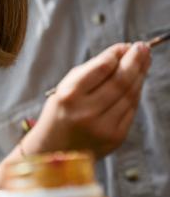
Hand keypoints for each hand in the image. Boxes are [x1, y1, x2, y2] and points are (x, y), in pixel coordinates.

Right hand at [26, 42, 150, 158]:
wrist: (53, 151)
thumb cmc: (59, 114)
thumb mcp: (64, 89)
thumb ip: (91, 71)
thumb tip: (121, 53)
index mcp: (69, 96)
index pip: (101, 68)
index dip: (116, 54)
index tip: (125, 45)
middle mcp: (87, 112)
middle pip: (120, 80)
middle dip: (135, 61)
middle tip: (142, 47)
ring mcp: (103, 126)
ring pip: (130, 95)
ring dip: (140, 75)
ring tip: (144, 60)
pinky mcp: (115, 137)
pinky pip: (131, 110)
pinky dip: (136, 93)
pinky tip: (137, 82)